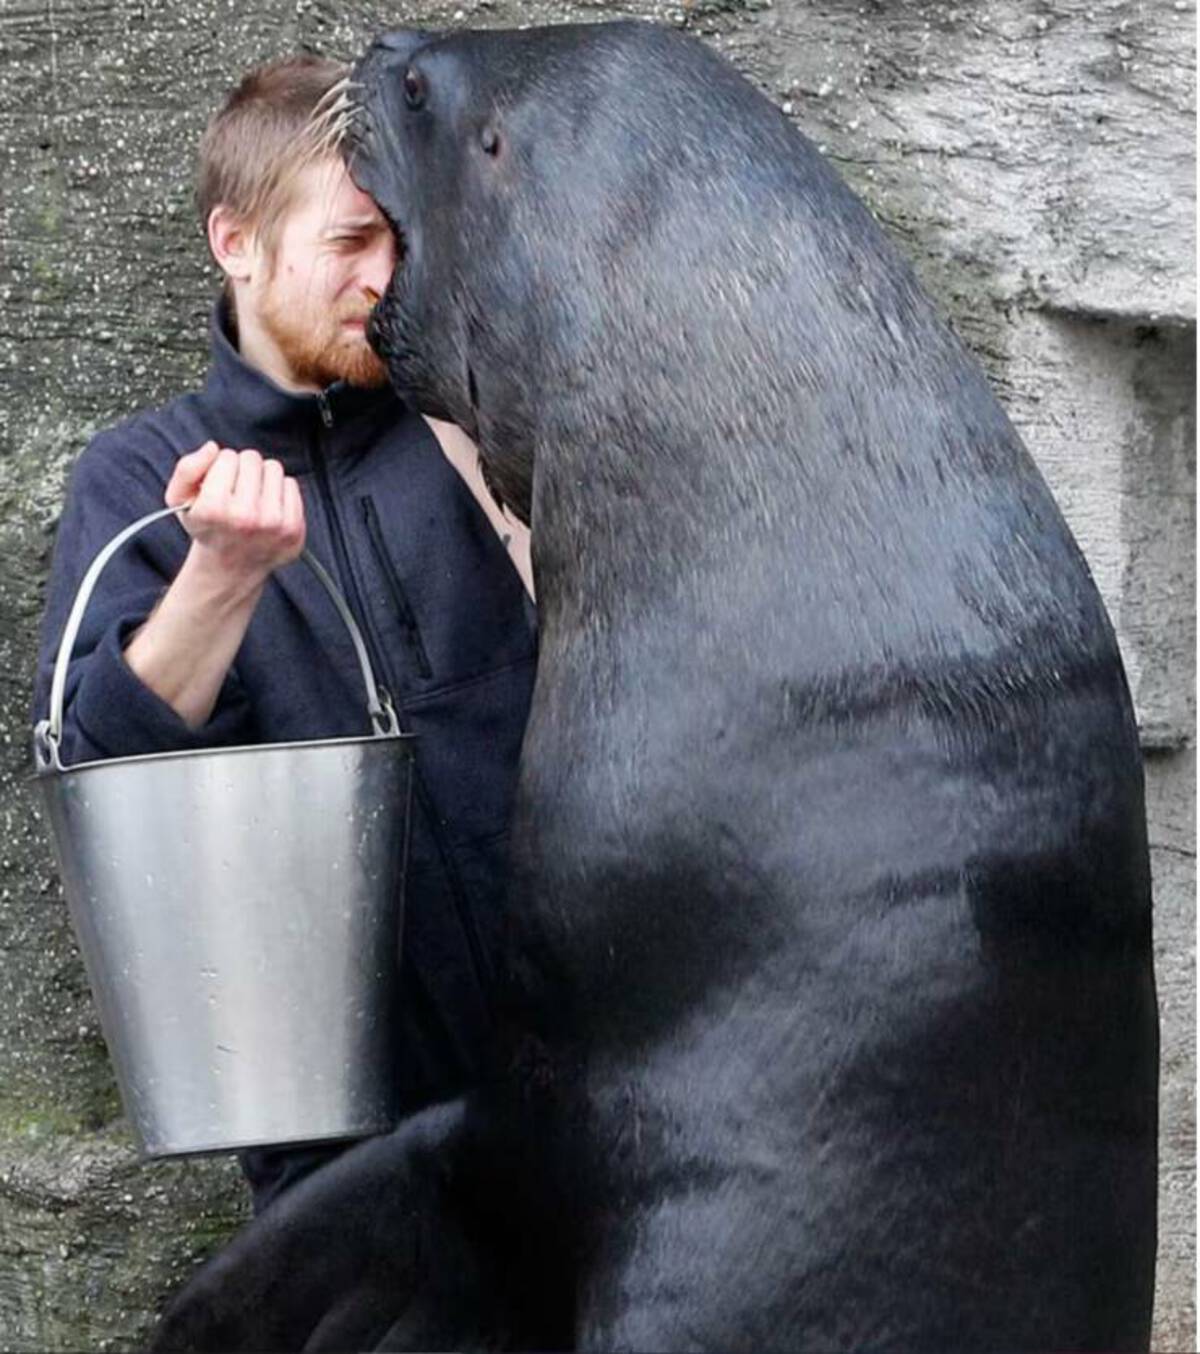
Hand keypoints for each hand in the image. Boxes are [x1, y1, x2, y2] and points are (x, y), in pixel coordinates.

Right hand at [166, 442, 305, 587]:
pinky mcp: (293, 529)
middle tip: (235, 493)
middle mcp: (245, 518)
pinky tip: (266, 508)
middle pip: (252, 459)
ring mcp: (273, 525)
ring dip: (262, 478)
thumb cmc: (207, 528)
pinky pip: (291, 485)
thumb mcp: (179, 500)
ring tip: (251, 499)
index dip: (220, 467)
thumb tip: (213, 448)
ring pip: (273, 468)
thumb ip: (187, 468)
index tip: (218, 486)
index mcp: (214, 510)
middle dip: (242, 470)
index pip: (226, 456)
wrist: (230, 567)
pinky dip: (279, 492)